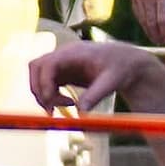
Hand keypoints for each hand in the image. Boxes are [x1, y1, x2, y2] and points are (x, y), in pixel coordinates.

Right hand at [29, 36, 159, 116]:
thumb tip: (80, 113)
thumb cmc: (121, 68)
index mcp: (74, 52)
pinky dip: (51, 95)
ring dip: (43, 94)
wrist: (128, 62)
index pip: (47, 63)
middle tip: (51, 110)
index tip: (52, 102)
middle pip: (36, 68)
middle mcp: (63, 55)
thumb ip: (94, 96)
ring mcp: (62, 63)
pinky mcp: (64, 72)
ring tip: (61, 108)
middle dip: (39, 90)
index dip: (44, 83)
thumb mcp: (111, 82)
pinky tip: (68, 103)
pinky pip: (48, 83)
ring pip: (39, 76)